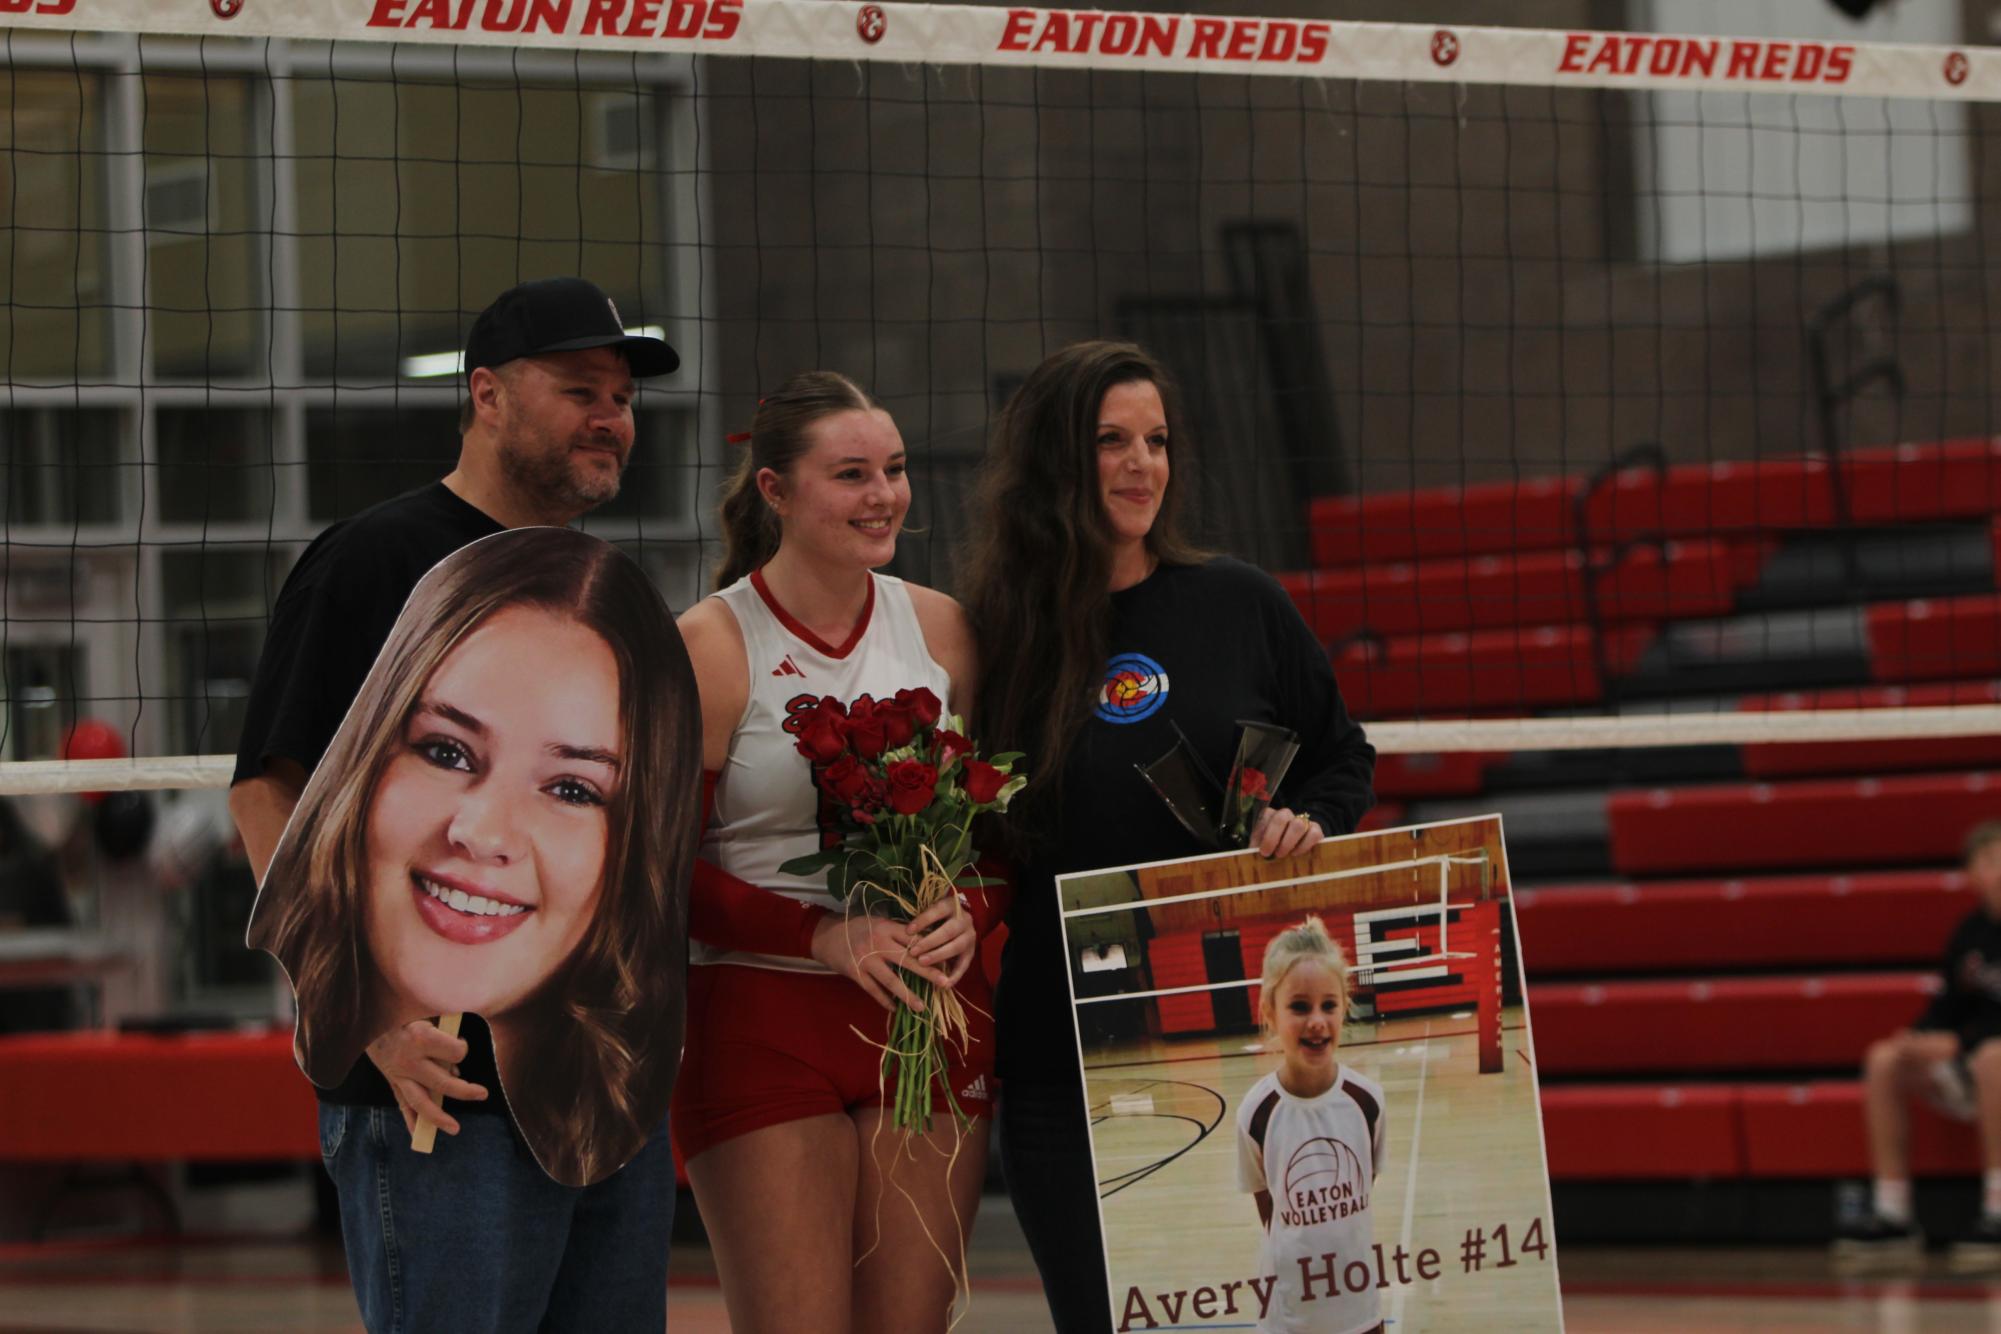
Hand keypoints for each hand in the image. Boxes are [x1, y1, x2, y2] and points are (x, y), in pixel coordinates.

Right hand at [366, 1019, 487, 1137]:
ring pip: (421, 1102)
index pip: (456, 1052)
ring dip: (438, 1117)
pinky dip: (411, 1121)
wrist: (368, 1015)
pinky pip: (402, 1104)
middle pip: (442, 1083)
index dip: (463, 1048)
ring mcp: (398, 1074)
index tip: (461, 1042)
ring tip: (455, 1128)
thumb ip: (445, 1033)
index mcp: (422, 1038)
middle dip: (464, 1091)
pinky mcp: (392, 1081)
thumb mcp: (427, 1011)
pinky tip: (418, 1136)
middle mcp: (410, 1060)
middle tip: (483, 1094)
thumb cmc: (405, 1008)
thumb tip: (456, 1063)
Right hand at [810, 910, 954, 1012]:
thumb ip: (898, 932)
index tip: (947, 959)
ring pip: (891, 981)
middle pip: (907, 960)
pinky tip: (896, 1008)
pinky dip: (885, 1000)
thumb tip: (926, 942)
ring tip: (922, 1006)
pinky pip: (873, 990)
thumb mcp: (878, 922)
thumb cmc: (857, 928)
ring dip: (908, 995)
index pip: (914, 939)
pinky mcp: (856, 974)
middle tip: (944, 983)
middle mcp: (877, 943)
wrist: (826, 936)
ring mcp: (866, 960)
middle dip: (927, 972)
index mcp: (886, 927)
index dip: (931, 949)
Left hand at [907, 894, 977, 986]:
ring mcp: (970, 936)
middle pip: (947, 931)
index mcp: (951, 906)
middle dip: (929, 942)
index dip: (923, 921)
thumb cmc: (936, 916)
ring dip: (938, 956)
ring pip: (956, 947)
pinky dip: (954, 975)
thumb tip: (903, 932)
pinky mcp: (971, 951)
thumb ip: (921, 919)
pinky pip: (964, 965)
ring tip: (922, 963)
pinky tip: (944, 984)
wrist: (959, 920)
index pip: (937, 911)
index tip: (908, 931)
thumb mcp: (931, 910)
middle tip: (913, 952)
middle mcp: (964, 920)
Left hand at [1254, 806, 1323, 860]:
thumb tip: (1253, 852)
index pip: (1267, 817)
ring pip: (1298, 824)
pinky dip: (1305, 844)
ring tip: (1284, 855)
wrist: (1288, 850)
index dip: (1265, 835)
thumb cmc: (1271, 848)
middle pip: (1281, 817)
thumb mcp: (1260, 847)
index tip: (1263, 852)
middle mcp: (1285, 814)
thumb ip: (1256, 847)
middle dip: (1275, 837)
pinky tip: (1296, 853)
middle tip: (1273, 854)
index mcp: (1269, 815)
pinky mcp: (1315, 829)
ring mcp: (1301, 820)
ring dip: (1289, 841)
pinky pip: (1314, 833)